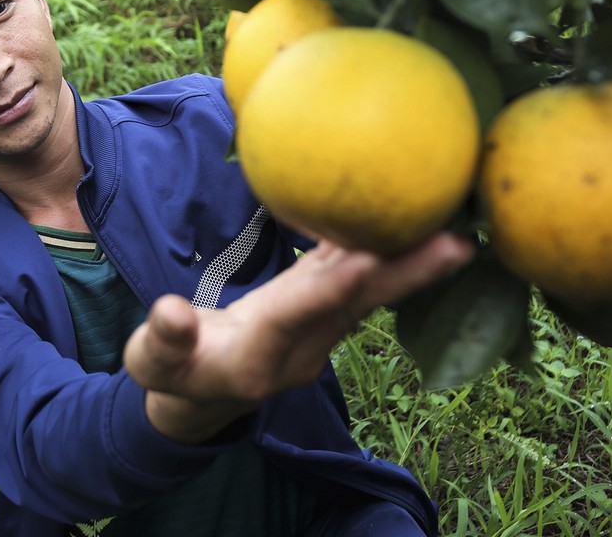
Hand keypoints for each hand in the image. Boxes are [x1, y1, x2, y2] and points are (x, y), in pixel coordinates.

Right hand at [123, 233, 472, 442]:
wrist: (200, 395)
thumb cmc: (171, 372)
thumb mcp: (153, 361)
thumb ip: (163, 339)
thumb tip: (169, 311)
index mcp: (258, 357)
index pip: (300, 314)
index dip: (332, 287)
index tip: (368, 259)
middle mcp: (301, 346)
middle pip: (357, 304)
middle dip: (406, 275)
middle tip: (458, 244)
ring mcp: (316, 332)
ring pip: (367, 291)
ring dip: (412, 262)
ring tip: (457, 226)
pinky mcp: (319, 314)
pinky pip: (354, 277)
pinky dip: (381, 249)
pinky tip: (407, 216)